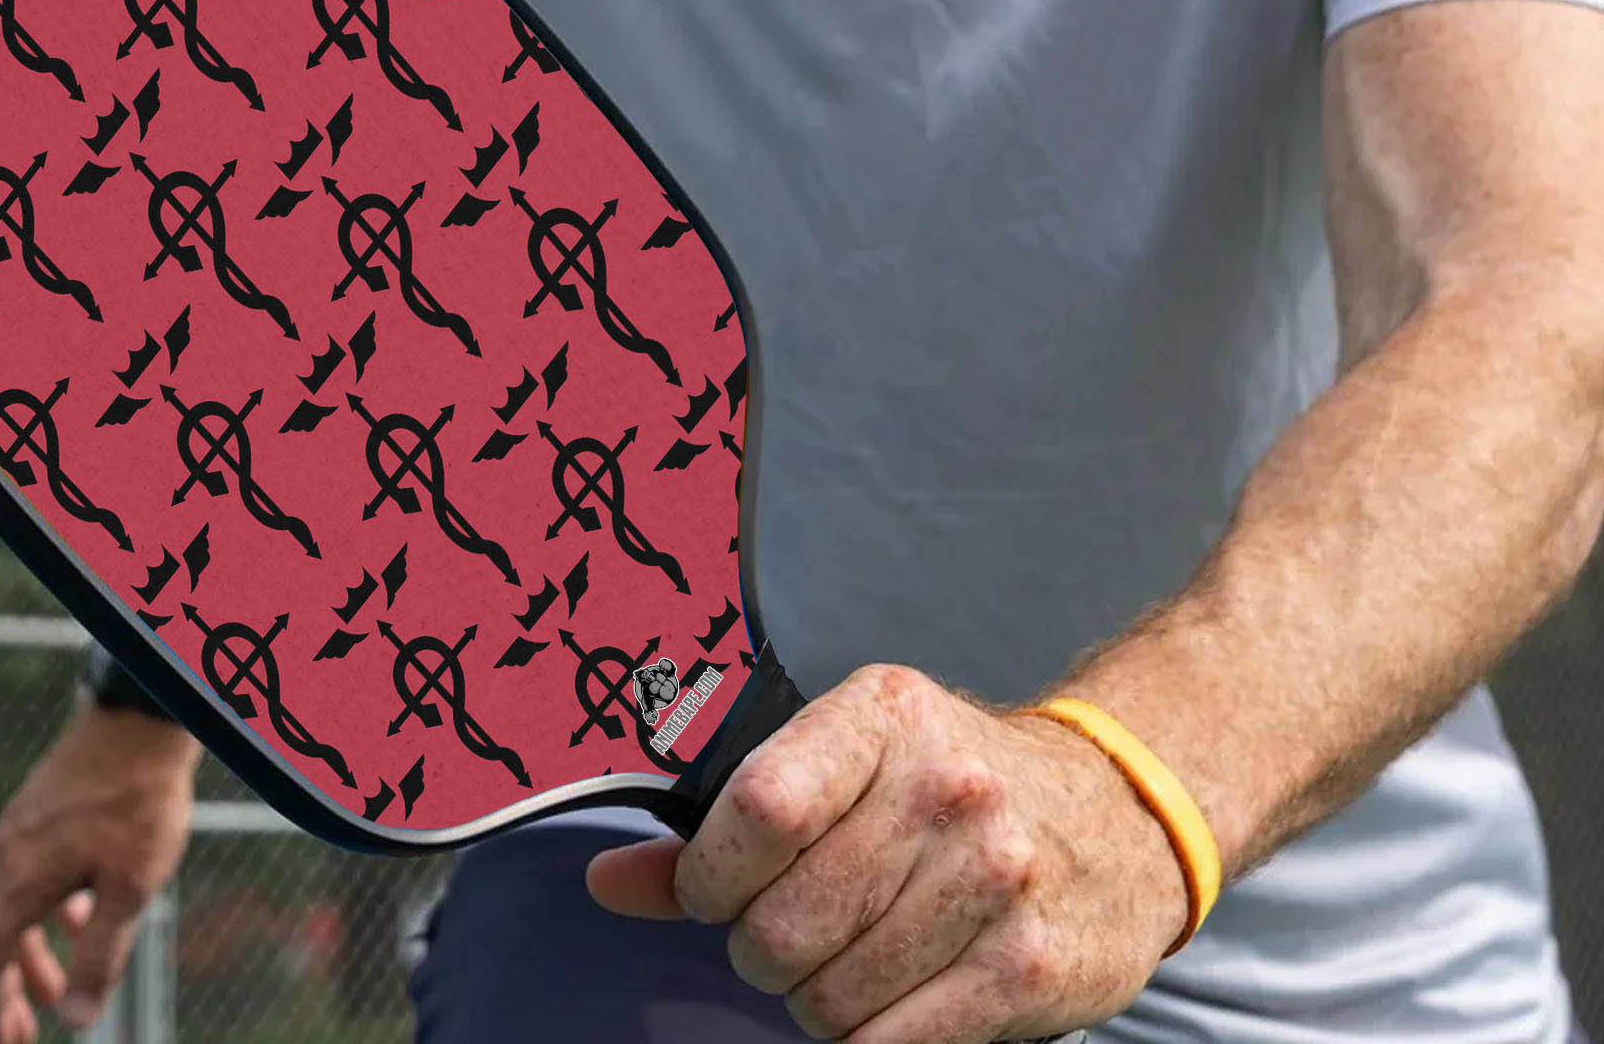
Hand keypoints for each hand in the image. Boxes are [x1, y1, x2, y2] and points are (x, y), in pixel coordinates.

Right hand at [0, 702, 199, 1042]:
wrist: (144, 715)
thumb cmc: (140, 799)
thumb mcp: (131, 885)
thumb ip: (101, 954)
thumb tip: (75, 1019)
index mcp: (18, 878)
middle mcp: (9, 854)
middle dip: (6, 993)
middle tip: (23, 1036)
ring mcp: (25, 828)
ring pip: (15, 906)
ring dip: (32, 954)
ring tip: (58, 991)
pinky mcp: (47, 808)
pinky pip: (34, 875)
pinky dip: (50, 911)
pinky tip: (84, 917)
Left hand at [586, 666, 1186, 1041]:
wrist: (1118, 814)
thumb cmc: (949, 786)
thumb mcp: (843, 763)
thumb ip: (721, 825)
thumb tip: (609, 881)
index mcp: (883, 716)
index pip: (759, 808)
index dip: (707, 874)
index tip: (713, 891)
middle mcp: (946, 790)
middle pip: (782, 924)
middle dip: (761, 949)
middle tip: (792, 930)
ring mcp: (994, 881)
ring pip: (828, 1000)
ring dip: (815, 1000)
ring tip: (853, 956)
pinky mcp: (1029, 969)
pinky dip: (866, 1040)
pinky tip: (891, 995)